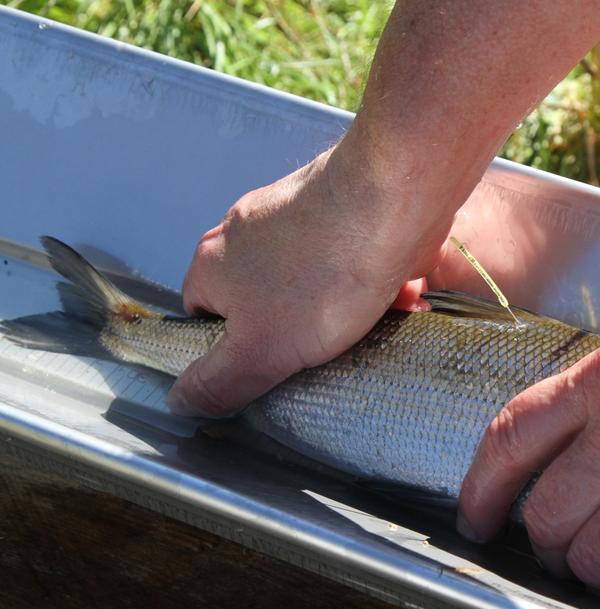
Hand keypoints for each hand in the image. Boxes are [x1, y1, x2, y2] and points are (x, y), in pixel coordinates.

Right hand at [167, 140, 442, 416]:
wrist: (393, 199)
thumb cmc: (323, 277)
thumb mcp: (260, 350)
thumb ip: (218, 381)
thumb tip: (179, 402)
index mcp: (212, 262)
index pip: (204, 318)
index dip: (236, 350)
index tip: (274, 367)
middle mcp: (248, 231)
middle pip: (265, 301)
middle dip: (303, 333)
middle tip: (334, 351)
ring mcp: (298, 213)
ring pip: (317, 283)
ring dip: (349, 310)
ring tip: (378, 322)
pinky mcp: (346, 208)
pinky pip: (356, 260)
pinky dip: (377, 284)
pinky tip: (405, 294)